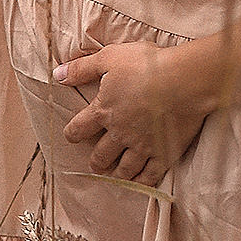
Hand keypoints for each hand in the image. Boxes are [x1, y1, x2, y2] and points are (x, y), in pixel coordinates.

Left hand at [56, 42, 207, 185]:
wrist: (183, 80)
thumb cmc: (146, 65)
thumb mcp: (109, 58)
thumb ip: (83, 68)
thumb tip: (57, 75)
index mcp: (104, 111)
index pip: (79, 128)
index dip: (73, 133)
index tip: (71, 136)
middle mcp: (119, 134)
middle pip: (101, 154)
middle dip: (96, 160)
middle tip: (95, 163)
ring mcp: (142, 146)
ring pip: (124, 168)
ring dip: (117, 173)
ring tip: (114, 175)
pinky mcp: (164, 152)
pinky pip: (151, 174)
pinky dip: (143, 181)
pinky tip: (140, 182)